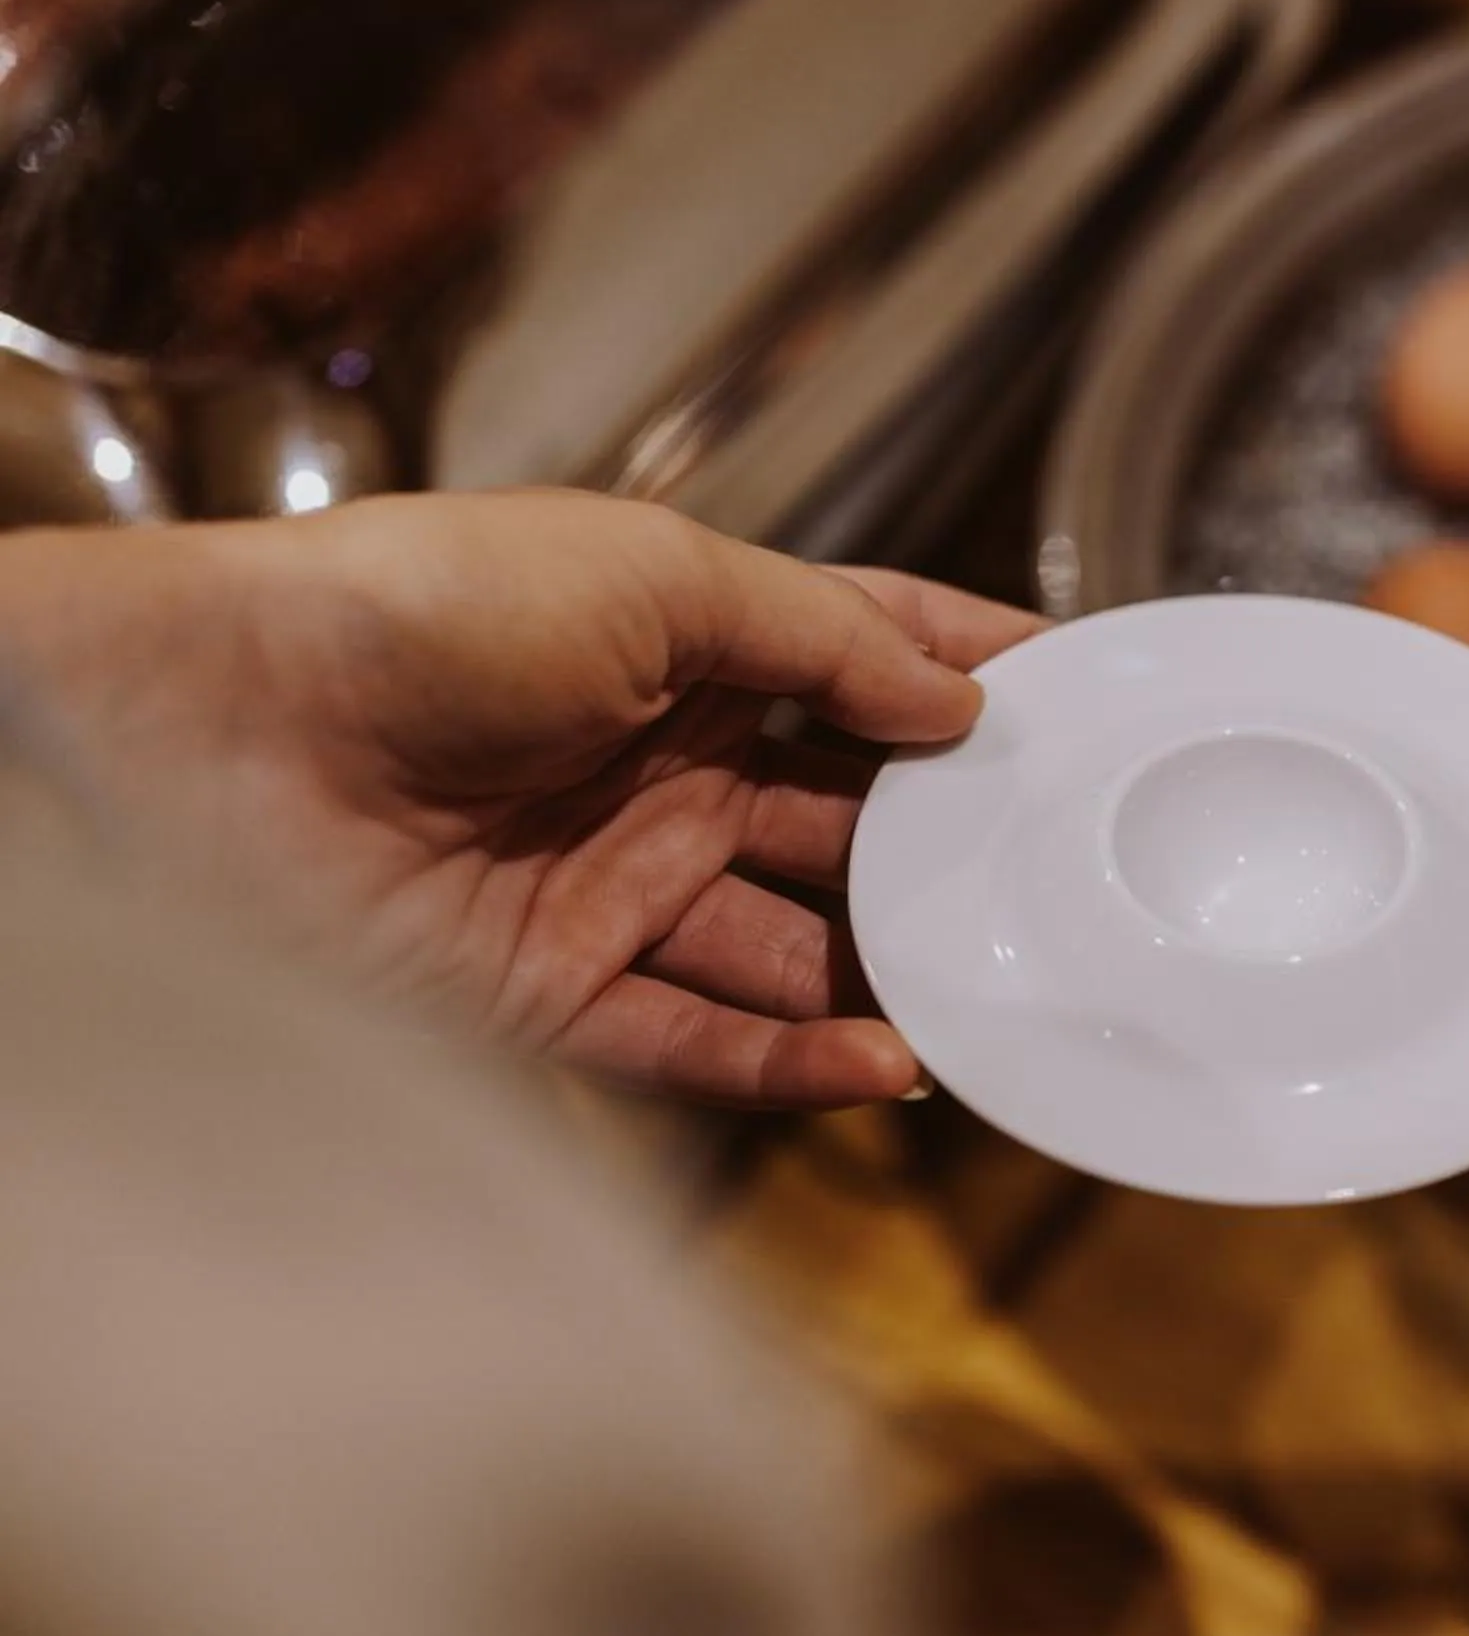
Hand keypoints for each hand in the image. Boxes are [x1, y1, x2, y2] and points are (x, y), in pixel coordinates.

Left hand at [0, 491, 1038, 1106]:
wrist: (218, 727)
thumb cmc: (417, 607)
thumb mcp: (655, 572)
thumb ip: (821, 639)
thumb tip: (957, 702)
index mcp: (681, 644)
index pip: (858, 659)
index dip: (967, 674)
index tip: (1084, 700)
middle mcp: (655, 768)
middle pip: (843, 815)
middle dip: (952, 838)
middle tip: (1067, 866)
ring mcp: (609, 886)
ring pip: (790, 945)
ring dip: (892, 969)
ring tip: (1001, 987)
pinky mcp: (554, 994)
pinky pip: (704, 1043)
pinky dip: (797, 1062)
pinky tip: (887, 1063)